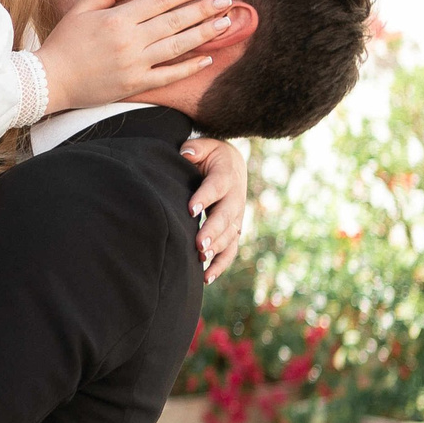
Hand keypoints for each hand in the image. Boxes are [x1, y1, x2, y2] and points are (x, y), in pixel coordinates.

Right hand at [38, 0, 236, 112]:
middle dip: (204, 9)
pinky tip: (207, 59)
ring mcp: (135, 64)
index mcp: (118, 18)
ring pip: (177, 46)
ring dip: (204, 34)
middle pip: (175, 21)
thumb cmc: (64, 41)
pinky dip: (189, 68)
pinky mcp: (135, 85)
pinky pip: (168, 76)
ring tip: (225, 23)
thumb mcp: (81, 8)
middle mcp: (130, 40)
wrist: (50, 80)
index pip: (161, 0)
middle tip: (229, 1)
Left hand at [181, 137, 246, 278]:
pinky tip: (206, 277)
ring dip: (216, 249)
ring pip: (229, 236)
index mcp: (227, 175)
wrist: (233, 165)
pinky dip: (220, 264)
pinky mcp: (233, 230)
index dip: (205, 198)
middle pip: (226, 217)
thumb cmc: (211, 156)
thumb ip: (195, 148)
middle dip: (212, 231)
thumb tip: (186, 153)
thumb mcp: (205, 146)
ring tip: (200, 259)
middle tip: (198, 244)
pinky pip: (230, 250)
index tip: (190, 209)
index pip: (216, 187)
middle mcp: (235, 198)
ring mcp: (236, 216)